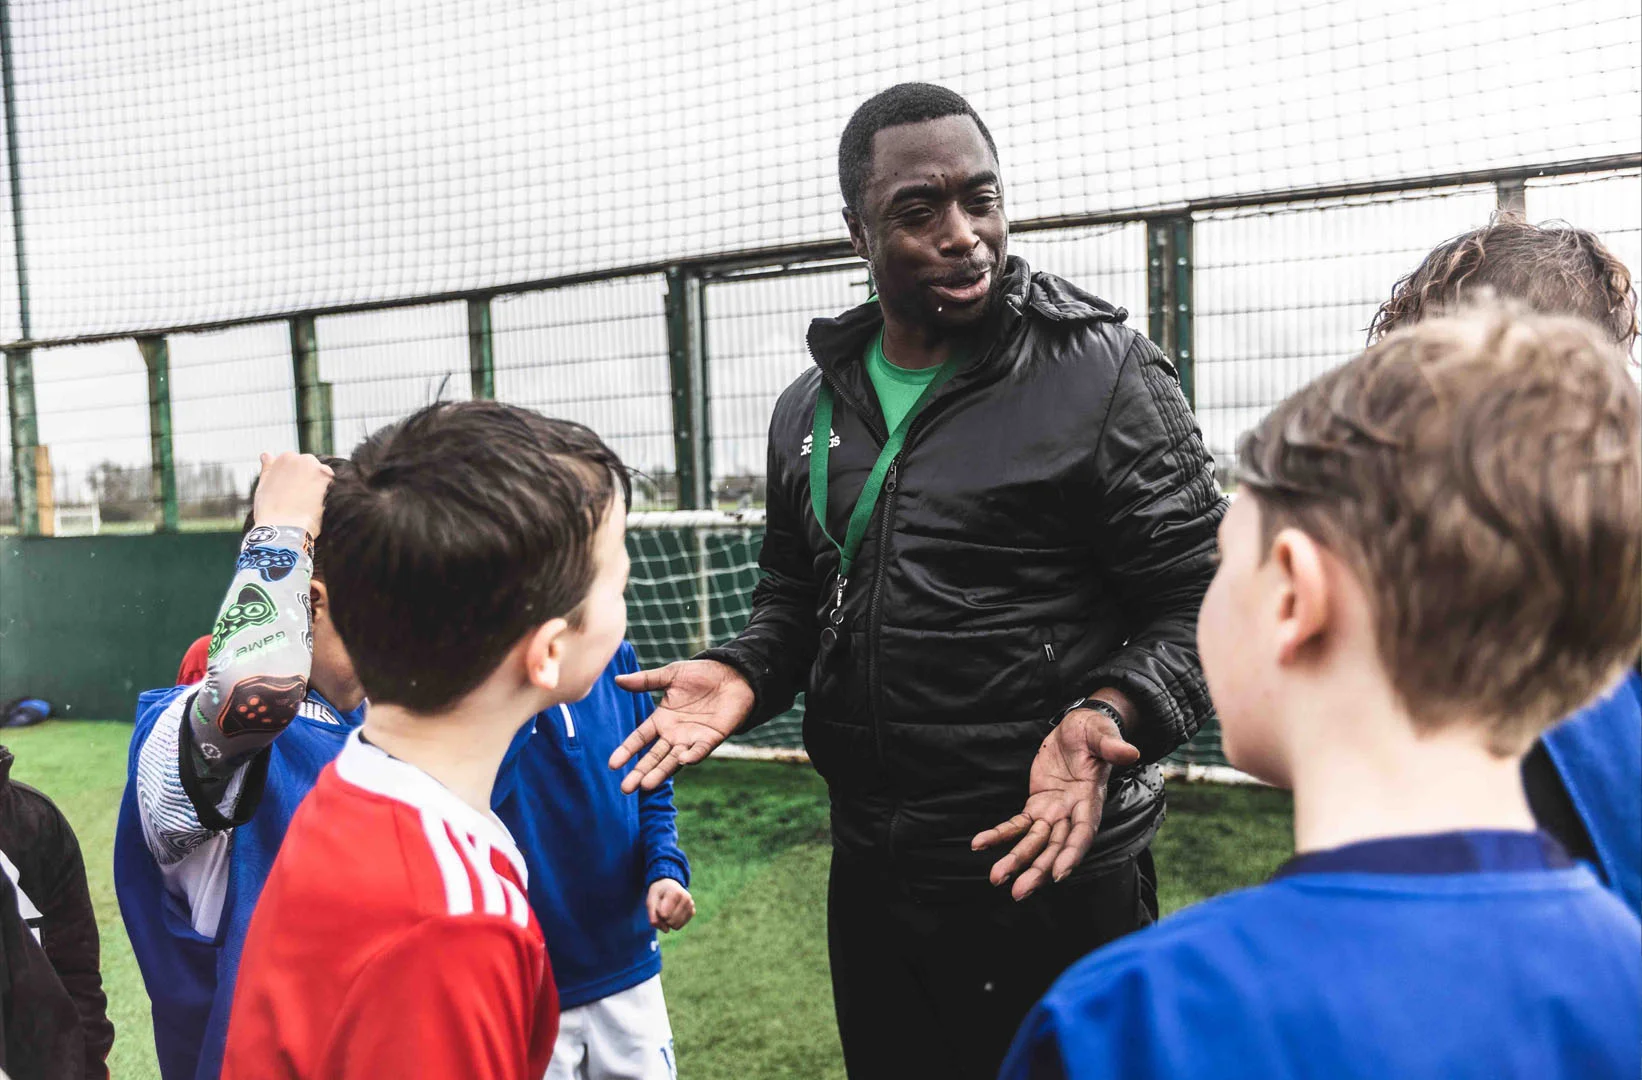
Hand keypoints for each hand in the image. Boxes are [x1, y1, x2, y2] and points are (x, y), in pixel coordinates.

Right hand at [253, 452, 334, 538]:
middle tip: (303, 501)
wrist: (282, 528)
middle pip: (312, 467)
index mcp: (284, 458)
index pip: (299, 465)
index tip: (295, 495)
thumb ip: (268, 470)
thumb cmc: (270, 512)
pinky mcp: (327, 479)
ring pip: (324, 475)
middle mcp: (300, 458)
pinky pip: (334, 484)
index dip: (298, 482)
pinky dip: (329, 493)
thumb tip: (266, 454)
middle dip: (310, 481)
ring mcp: (315, 467)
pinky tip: (319, 505)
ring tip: (310, 505)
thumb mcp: (263, 487)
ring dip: (320, 487)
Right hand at [610, 660, 753, 793]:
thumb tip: (617, 680)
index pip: (640, 739)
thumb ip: (645, 681)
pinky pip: (700, 750)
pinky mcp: (712, 738)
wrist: (733, 675)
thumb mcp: (671, 675)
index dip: (626, 750)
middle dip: (640, 772)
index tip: (613, 765)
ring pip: (673, 760)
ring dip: (660, 772)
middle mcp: (674, 734)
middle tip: (626, 788)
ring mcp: (692, 738)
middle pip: (653, 756)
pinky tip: (683, 761)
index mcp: (662, 720)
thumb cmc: (701, 675)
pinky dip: (692, 756)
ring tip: (646, 786)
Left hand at [647, 878, 694, 931]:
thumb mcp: (650, 901)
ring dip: (667, 922)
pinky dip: (673, 922)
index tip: (658, 902)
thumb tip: (666, 930)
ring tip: (667, 910)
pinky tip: (673, 912)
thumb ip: (653, 916)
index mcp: (676, 893)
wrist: (669, 885)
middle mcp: (686, 898)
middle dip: (662, 918)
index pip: (664, 915)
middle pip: (670, 921)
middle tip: (662, 907)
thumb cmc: (659, 893)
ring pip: (675, 926)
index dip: (657, 912)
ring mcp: (691, 905)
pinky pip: (679, 926)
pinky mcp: (692, 912)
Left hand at [971, 704, 1140, 900]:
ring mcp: (1053, 812)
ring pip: (1034, 843)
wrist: (1078, 729)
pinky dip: (999, 834)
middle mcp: (1072, 813)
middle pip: (1055, 847)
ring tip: (996, 879)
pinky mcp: (1036, 806)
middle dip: (1038, 870)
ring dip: (1016, 861)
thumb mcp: (1101, 734)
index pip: (1082, 832)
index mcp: (1090, 800)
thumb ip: (1112, 747)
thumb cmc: (1093, 732)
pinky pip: (1016, 824)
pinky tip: (979, 844)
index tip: (1059, 874)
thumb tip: (1131, 752)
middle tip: (1018, 892)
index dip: (1071, 853)